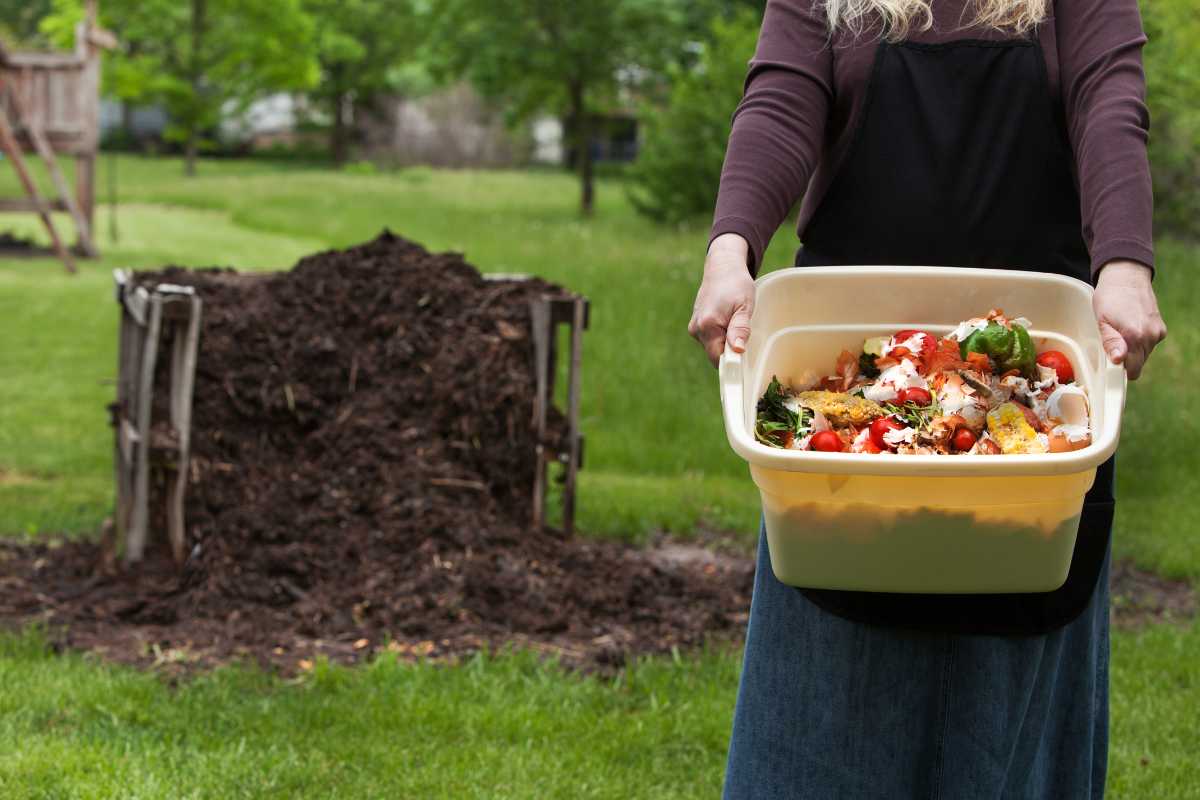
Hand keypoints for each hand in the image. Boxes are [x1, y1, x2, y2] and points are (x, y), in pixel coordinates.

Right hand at [689, 234, 755, 366]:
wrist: (722, 268)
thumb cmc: (736, 284)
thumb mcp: (744, 306)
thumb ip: (740, 329)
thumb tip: (737, 351)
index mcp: (707, 325)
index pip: (718, 358)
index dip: (732, 362)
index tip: (744, 354)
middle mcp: (696, 328)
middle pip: (715, 355)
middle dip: (729, 350)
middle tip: (741, 330)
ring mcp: (694, 327)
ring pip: (712, 347)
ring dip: (725, 342)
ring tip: (734, 321)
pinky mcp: (695, 325)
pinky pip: (710, 340)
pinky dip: (720, 336)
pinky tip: (727, 321)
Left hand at [1093, 260, 1166, 379]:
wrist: (1127, 278)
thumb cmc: (1110, 297)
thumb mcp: (1102, 320)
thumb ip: (1111, 342)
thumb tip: (1118, 360)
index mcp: (1135, 336)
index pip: (1132, 370)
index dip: (1120, 371)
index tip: (1110, 363)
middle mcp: (1151, 336)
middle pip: (1138, 364)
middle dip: (1125, 359)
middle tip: (1112, 343)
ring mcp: (1158, 332)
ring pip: (1144, 354)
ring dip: (1132, 350)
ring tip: (1121, 332)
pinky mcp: (1161, 328)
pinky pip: (1149, 344)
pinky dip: (1140, 341)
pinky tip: (1130, 327)